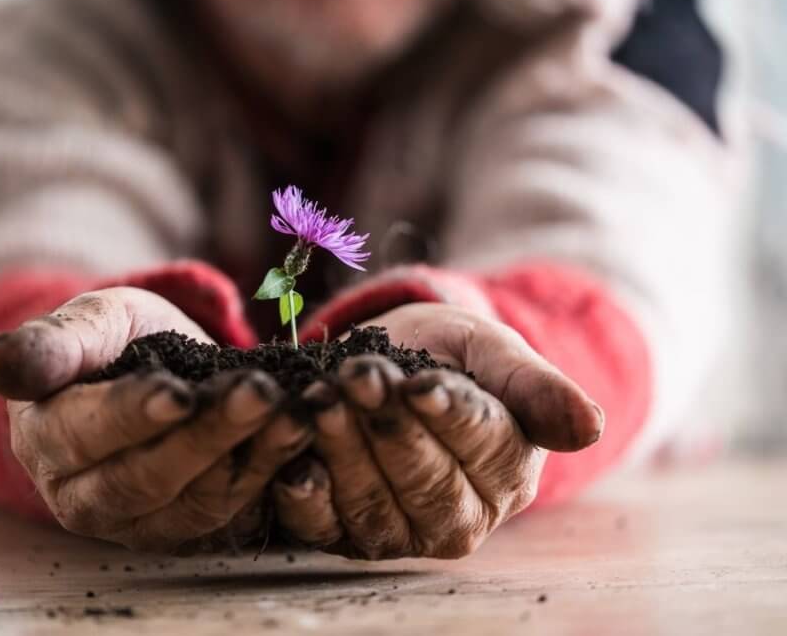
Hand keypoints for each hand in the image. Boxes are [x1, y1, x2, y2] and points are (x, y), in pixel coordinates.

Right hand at [0, 287, 312, 553]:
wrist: (149, 368)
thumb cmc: (110, 341)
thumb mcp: (86, 323)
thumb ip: (50, 344)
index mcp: (47, 442)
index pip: (87, 435)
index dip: (134, 415)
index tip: (179, 391)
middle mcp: (85, 497)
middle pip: (147, 477)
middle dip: (209, 436)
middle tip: (260, 393)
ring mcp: (139, 522)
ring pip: (195, 500)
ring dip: (250, 455)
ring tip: (293, 411)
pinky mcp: (188, 529)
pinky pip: (231, 510)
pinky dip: (270, 470)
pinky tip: (299, 430)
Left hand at [274, 303, 602, 559]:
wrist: (392, 364)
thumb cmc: (453, 357)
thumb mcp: (494, 352)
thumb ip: (536, 387)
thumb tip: (591, 427)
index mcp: (508, 473)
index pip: (482, 448)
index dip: (448, 416)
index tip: (419, 383)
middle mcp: (459, 518)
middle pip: (424, 481)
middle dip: (387, 426)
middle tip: (357, 378)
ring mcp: (399, 532)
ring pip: (373, 503)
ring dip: (342, 450)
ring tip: (320, 398)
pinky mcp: (344, 533)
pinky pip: (324, 527)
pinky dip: (307, 498)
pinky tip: (295, 464)